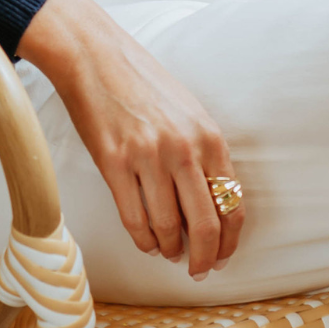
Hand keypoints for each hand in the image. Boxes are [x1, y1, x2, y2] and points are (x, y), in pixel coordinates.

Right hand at [17, 0, 243, 278]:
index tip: (223, 256)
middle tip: (198, 270)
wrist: (96, 57)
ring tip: (168, 252)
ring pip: (167, 228)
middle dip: (204, 258)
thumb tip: (212, 208)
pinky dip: (143, 241)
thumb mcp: (189, 113)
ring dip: (169, 250)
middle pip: (205, 226)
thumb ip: (204, 156)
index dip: (230, 241)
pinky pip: (134, 219)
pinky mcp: (114, 164)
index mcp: (210, 137)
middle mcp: (183, 149)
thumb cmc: (144, 85)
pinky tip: (147, 243)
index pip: (233, 205)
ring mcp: (148, 157)